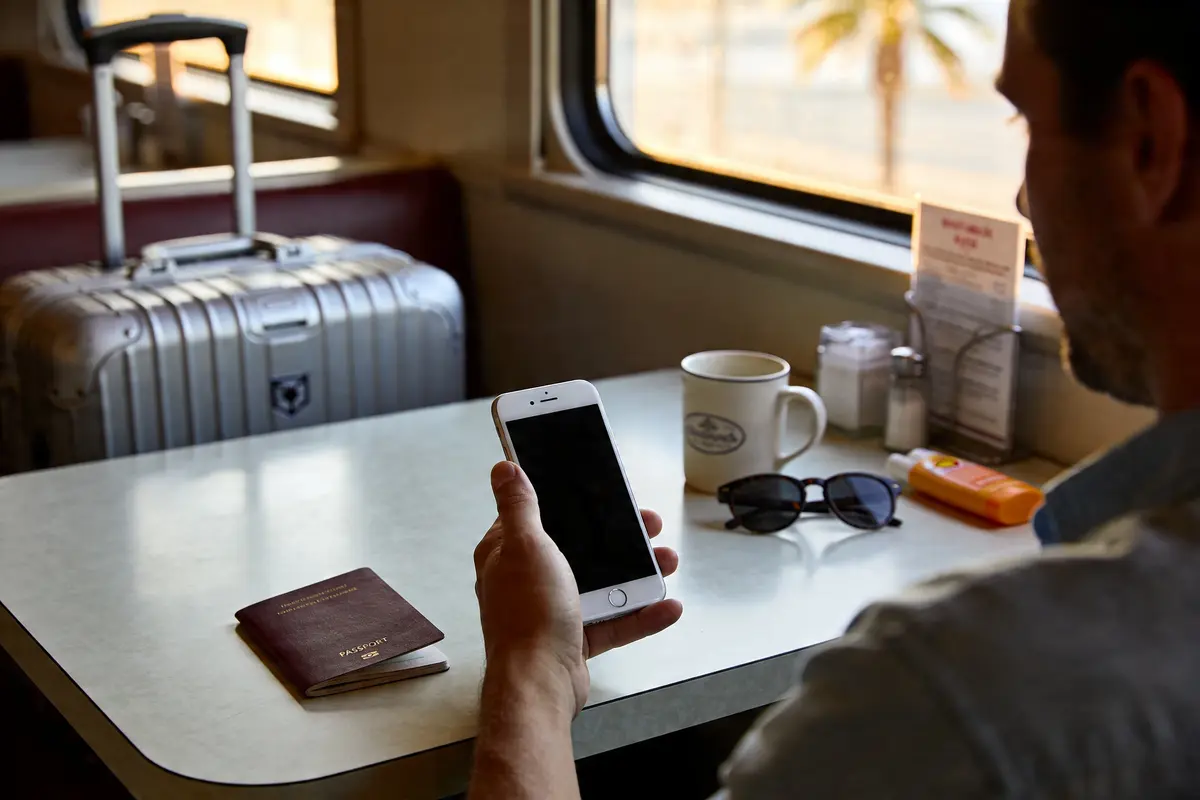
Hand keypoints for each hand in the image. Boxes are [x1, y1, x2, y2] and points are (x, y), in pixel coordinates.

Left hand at [474, 461, 682, 715]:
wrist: (539, 685)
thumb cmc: (527, 614)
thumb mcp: (526, 545)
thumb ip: (520, 506)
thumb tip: (504, 468)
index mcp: (507, 554)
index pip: (540, 516)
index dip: (572, 502)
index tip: (605, 492)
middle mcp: (528, 580)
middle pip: (580, 548)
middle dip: (619, 537)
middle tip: (650, 524)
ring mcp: (552, 610)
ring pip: (602, 582)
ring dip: (638, 572)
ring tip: (668, 560)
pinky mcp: (574, 638)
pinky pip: (614, 621)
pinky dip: (641, 614)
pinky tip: (667, 606)